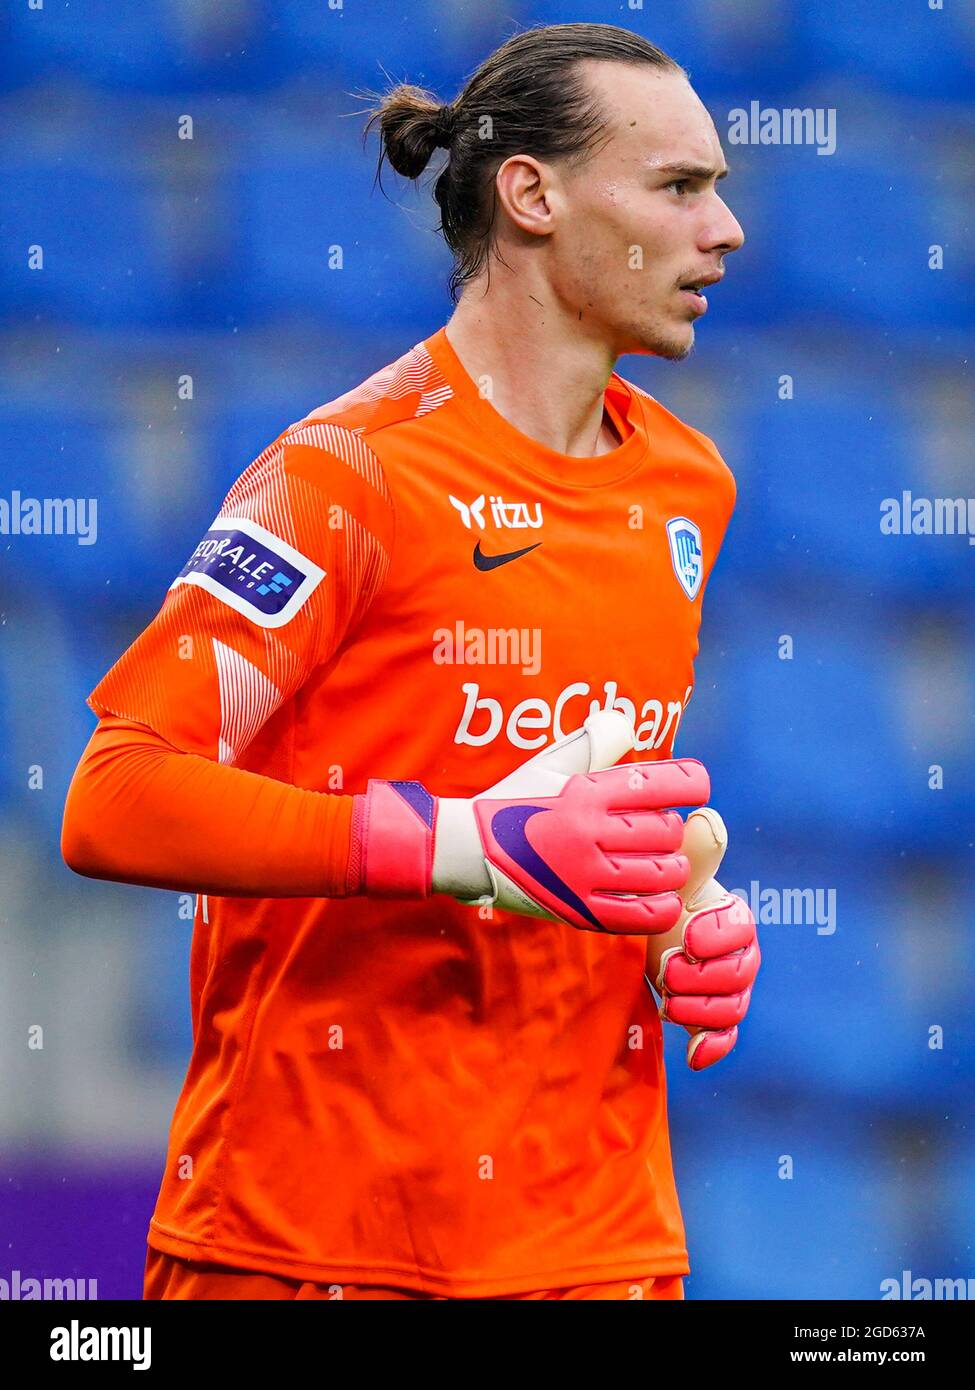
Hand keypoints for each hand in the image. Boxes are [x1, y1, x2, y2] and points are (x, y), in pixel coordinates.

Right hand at [354, 710, 710, 934]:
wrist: (469, 850)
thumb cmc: (515, 801)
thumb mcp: (549, 764)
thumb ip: (594, 742)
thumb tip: (627, 720)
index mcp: (586, 791)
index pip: (660, 782)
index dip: (692, 782)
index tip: (698, 786)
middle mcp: (588, 831)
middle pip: (666, 830)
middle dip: (672, 830)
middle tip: (662, 831)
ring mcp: (584, 873)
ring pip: (660, 873)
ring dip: (673, 869)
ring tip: (666, 865)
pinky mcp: (579, 910)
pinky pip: (640, 914)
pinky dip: (663, 906)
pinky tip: (663, 897)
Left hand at [645, 808, 759, 1067]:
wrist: (640, 928)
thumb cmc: (660, 896)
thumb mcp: (670, 874)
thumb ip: (692, 850)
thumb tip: (707, 817)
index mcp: (729, 915)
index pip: (741, 929)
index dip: (719, 936)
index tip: (687, 936)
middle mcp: (734, 952)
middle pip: (741, 973)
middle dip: (705, 976)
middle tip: (669, 972)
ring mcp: (722, 986)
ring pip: (733, 1006)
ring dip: (702, 1008)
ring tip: (667, 1000)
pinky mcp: (707, 1014)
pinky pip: (724, 1037)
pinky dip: (713, 1047)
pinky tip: (693, 1055)